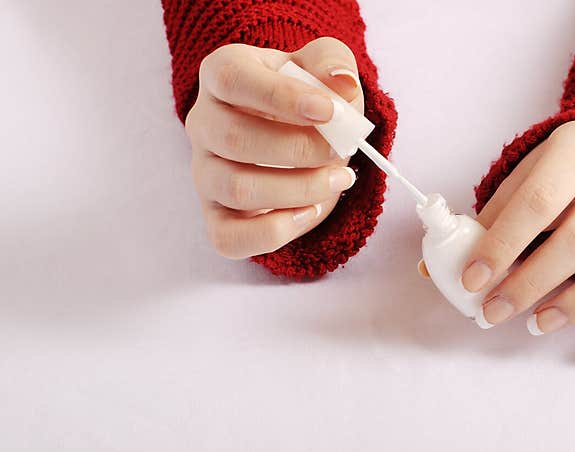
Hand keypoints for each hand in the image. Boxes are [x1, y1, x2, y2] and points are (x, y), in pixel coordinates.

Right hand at [185, 39, 362, 258]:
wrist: (303, 142)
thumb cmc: (309, 101)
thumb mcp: (324, 71)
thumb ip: (333, 63)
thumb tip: (342, 82)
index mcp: (222, 74)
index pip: (233, 79)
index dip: (281, 97)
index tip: (328, 111)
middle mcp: (203, 123)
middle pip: (235, 139)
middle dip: (299, 149)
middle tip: (340, 149)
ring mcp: (205, 173)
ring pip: (237, 189)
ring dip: (298, 189)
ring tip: (338, 179)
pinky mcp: (216, 217)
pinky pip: (229, 237)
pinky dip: (276, 231)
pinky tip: (310, 211)